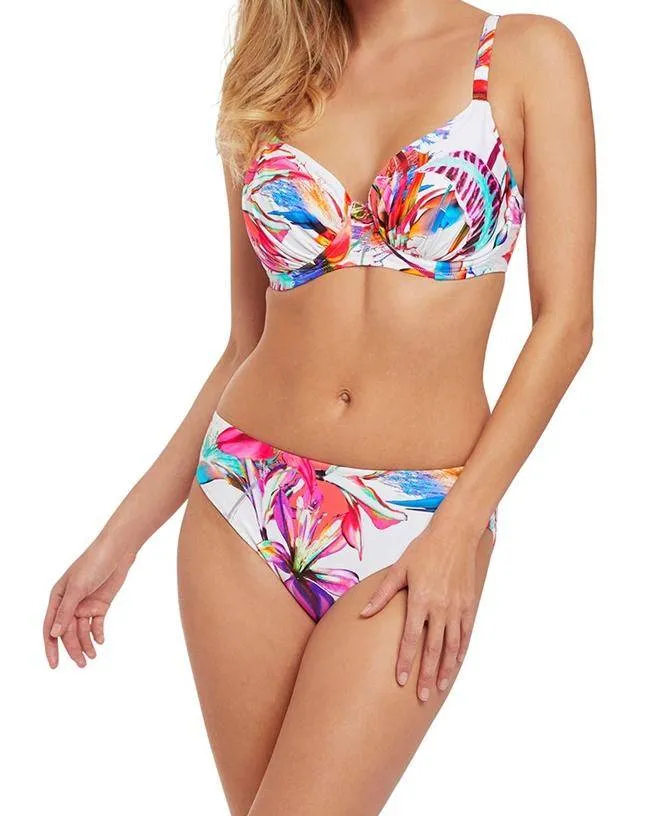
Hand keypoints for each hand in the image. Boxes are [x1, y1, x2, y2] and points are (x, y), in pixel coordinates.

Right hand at [43, 540, 136, 668]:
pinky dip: (97, 633)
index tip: (54, 664)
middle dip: (73, 649)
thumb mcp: (77, 588)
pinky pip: (96, 624)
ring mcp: (85, 604)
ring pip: (82, 631)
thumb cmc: (93, 563)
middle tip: (82, 664)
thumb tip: (53, 634)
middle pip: (68, 632)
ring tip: (92, 657)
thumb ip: (65, 611)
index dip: (51, 647)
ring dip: (86, 644)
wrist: (118, 551)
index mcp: (58, 598)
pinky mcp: (100, 604)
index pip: (50, 627)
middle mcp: (70, 603)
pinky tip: (100, 641)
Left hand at [359, 519, 481, 701]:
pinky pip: (465, 634)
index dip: (406, 661)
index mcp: (420, 600)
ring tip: (437, 688)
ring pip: (451, 646)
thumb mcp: (399, 569)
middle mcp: (440, 607)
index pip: (411, 639)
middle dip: (425, 675)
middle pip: (432, 649)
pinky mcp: (469, 604)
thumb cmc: (424, 550)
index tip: (401, 680)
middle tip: (420, 696)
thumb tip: (364, 613)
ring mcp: (456, 607)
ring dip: (444, 669)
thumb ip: (382, 595)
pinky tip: (454, 664)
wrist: (455, 535)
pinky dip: (460, 651)